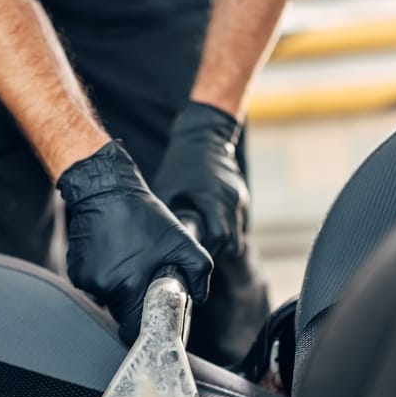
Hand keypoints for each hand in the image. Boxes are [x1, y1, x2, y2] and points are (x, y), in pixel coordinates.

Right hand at [58, 140, 212, 343]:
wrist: (104, 190)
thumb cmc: (144, 215)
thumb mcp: (181, 240)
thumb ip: (199, 272)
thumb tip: (200, 298)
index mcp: (129, 285)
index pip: (133, 329)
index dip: (144, 326)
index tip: (152, 316)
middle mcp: (104, 287)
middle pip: (120, 313)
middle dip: (134, 302)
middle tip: (145, 277)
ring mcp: (86, 279)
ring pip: (107, 298)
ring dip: (119, 287)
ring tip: (128, 259)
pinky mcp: (75, 270)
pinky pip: (93, 284)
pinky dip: (103, 275)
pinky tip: (111, 253)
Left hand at [150, 101, 249, 256]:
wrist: (203, 136)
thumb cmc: (180, 164)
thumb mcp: (167, 189)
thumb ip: (166, 216)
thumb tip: (155, 242)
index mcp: (212, 200)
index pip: (218, 238)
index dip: (207, 252)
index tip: (194, 260)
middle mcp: (229, 201)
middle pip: (232, 242)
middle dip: (217, 251)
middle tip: (199, 255)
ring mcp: (238, 197)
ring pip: (236, 232)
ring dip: (222, 239)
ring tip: (204, 239)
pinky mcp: (240, 194)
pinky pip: (236, 218)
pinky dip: (225, 224)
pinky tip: (210, 220)